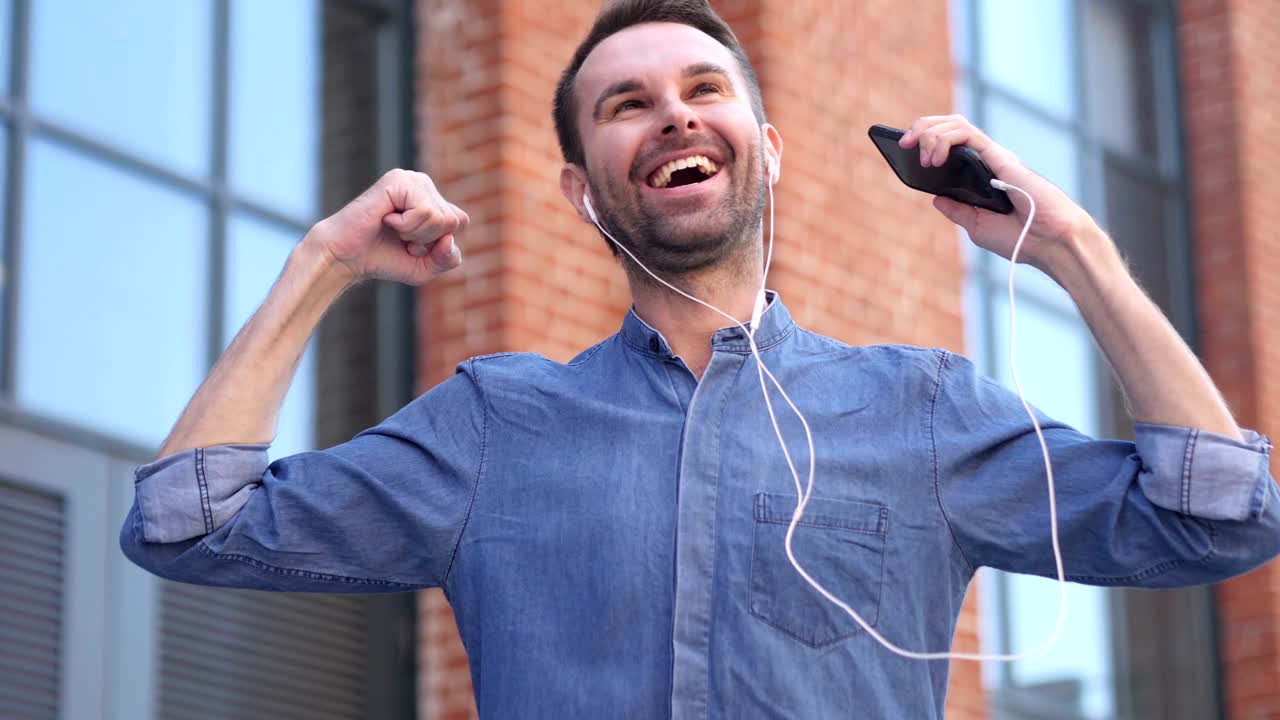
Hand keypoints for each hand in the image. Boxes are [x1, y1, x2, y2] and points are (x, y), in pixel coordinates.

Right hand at [303, 169, 469, 286]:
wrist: (346, 257)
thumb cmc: (383, 259)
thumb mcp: (426, 266)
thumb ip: (448, 258)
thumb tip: (449, 239)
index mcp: (432, 198)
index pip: (461, 222)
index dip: (439, 243)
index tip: (412, 245)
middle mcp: (423, 184)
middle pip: (454, 221)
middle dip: (428, 240)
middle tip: (401, 238)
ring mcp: (411, 180)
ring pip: (441, 217)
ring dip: (416, 234)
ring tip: (393, 228)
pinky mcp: (398, 181)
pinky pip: (425, 212)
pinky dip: (406, 226)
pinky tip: (386, 219)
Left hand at [898, 114, 1099, 274]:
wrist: (1050, 244)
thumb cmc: (1021, 239)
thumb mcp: (978, 226)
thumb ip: (958, 210)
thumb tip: (935, 198)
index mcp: (982, 176)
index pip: (951, 146)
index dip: (926, 140)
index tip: (903, 150)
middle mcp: (987, 161)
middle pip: (950, 128)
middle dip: (921, 129)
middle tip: (902, 145)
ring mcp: (994, 157)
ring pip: (956, 124)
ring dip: (929, 131)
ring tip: (915, 151)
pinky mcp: (1000, 157)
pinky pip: (968, 134)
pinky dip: (946, 139)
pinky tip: (935, 158)